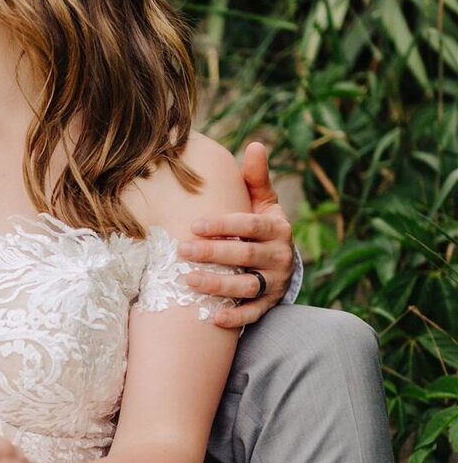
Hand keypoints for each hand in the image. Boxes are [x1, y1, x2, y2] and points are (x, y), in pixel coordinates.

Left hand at [176, 142, 294, 328]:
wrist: (280, 261)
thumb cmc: (261, 225)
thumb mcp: (263, 201)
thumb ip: (256, 177)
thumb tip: (255, 144)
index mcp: (277, 228)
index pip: (250, 225)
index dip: (224, 225)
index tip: (195, 225)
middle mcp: (279, 256)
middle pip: (245, 256)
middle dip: (213, 254)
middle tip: (182, 250)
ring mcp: (274, 283)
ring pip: (247, 287)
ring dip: (218, 286)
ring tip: (188, 281)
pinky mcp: (268, 305)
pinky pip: (253, 314)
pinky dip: (235, 319)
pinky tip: (212, 318)